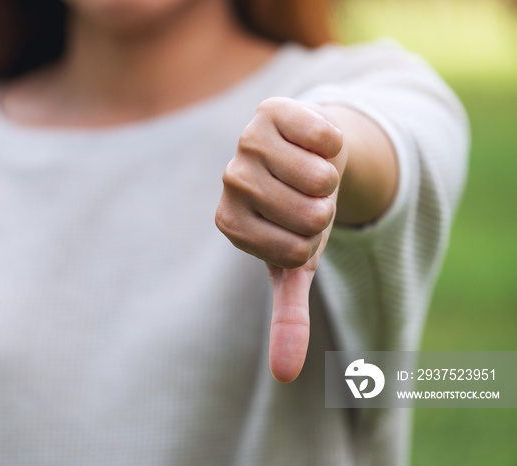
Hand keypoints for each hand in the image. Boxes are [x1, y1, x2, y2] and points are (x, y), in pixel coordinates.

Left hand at [215, 97, 345, 382]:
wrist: (307, 158)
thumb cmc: (298, 216)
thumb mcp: (296, 265)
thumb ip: (287, 316)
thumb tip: (285, 375)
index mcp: (231, 222)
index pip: (291, 251)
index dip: (312, 242)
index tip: (298, 228)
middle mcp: (231, 180)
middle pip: (308, 213)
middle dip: (325, 210)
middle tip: (310, 198)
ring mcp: (248, 142)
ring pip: (318, 176)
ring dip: (332, 179)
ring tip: (313, 172)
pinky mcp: (272, 111)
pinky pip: (323, 134)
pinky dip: (335, 144)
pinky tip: (318, 143)